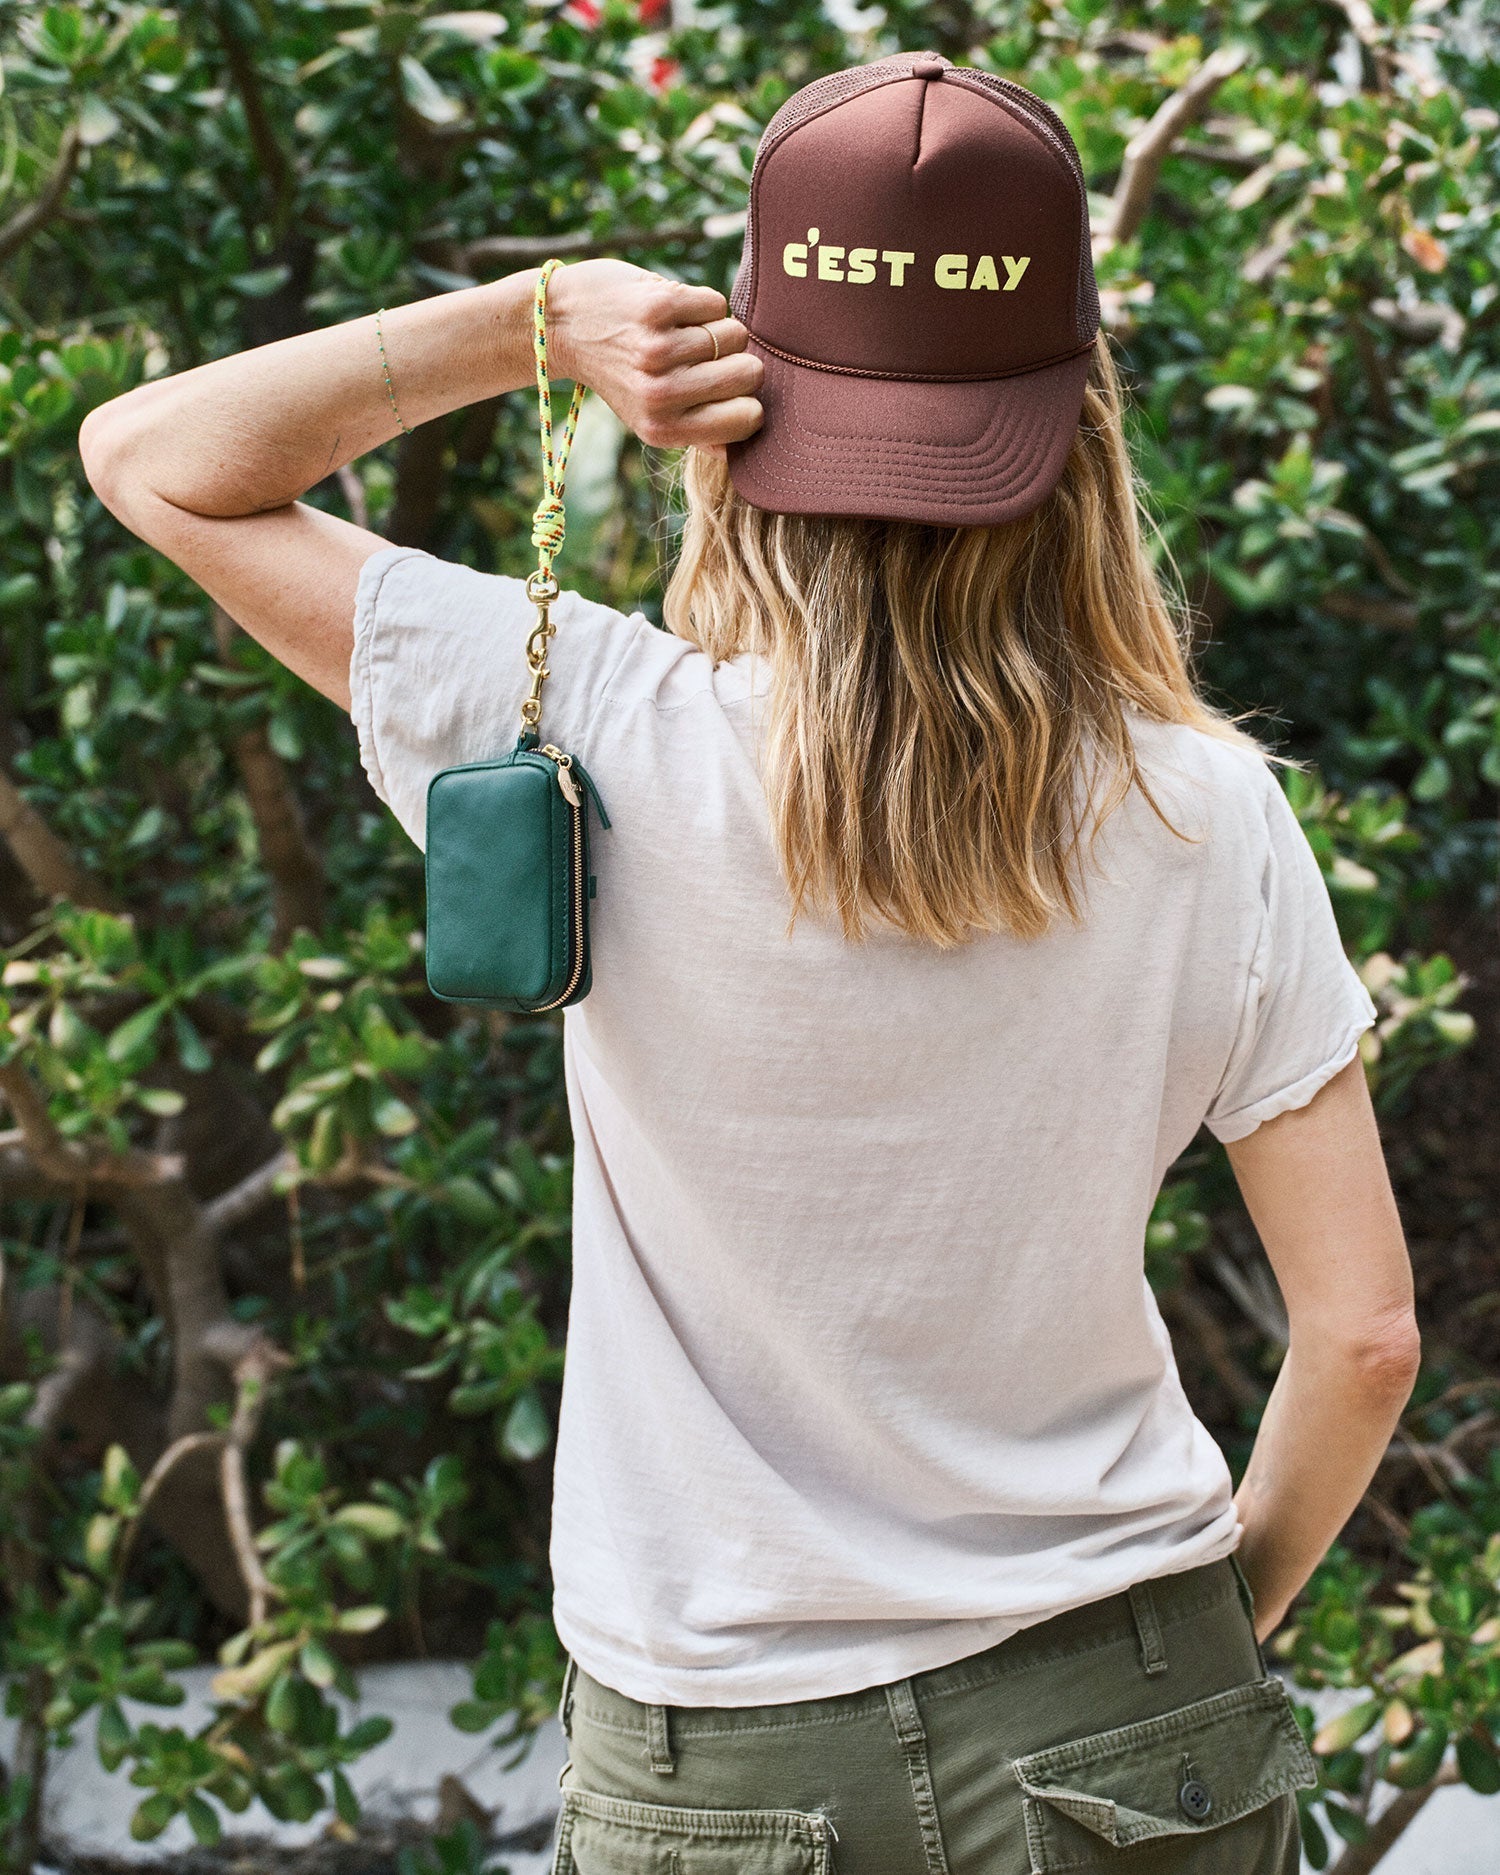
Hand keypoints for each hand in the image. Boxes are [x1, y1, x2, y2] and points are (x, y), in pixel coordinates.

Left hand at [544, 258, 763, 452]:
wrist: (559, 324)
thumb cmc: (617, 371)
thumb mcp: (646, 417)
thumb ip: (693, 433)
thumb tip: (737, 449)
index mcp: (664, 430)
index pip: (748, 418)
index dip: (747, 399)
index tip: (725, 388)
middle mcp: (661, 394)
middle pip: (750, 373)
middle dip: (736, 360)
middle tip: (703, 356)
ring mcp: (658, 349)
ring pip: (734, 335)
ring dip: (714, 329)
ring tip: (679, 333)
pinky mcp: (658, 306)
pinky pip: (716, 304)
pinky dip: (700, 303)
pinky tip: (671, 311)